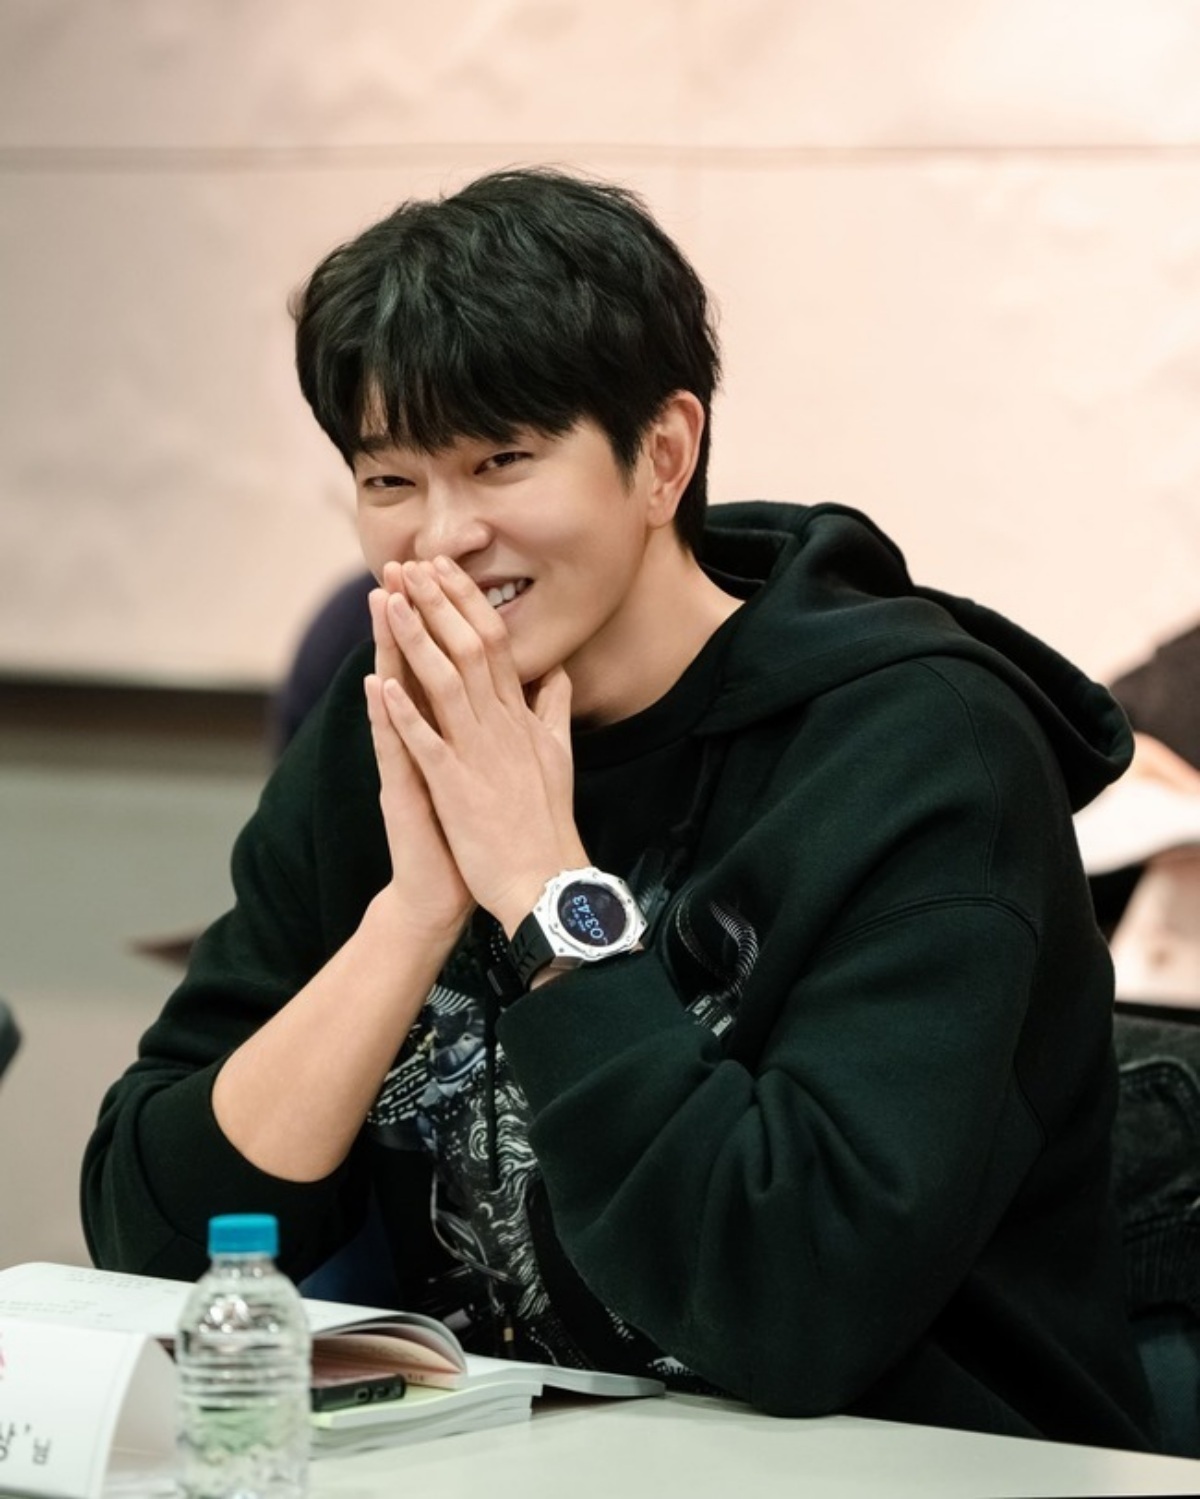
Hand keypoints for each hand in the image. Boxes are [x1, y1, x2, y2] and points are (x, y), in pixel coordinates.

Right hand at [364, 579, 472, 944]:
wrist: (446, 891)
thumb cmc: (470, 832)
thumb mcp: (484, 771)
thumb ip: (492, 728)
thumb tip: (516, 690)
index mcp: (446, 730)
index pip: (442, 662)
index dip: (442, 619)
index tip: (443, 573)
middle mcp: (420, 739)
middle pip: (413, 665)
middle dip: (408, 616)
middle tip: (399, 566)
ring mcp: (408, 762)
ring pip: (395, 695)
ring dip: (389, 649)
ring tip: (381, 604)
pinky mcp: (404, 793)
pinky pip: (395, 750)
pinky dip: (388, 718)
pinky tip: (378, 686)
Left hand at [376, 556, 587, 933]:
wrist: (545, 883)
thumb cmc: (546, 824)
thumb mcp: (558, 758)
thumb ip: (553, 712)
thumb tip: (559, 673)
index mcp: (519, 718)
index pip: (494, 644)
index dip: (467, 604)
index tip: (443, 569)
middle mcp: (501, 727)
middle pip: (469, 650)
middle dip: (438, 605)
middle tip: (411, 564)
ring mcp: (479, 756)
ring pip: (446, 684)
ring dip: (416, 640)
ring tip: (388, 603)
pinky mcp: (457, 789)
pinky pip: (428, 744)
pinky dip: (404, 713)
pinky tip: (380, 685)